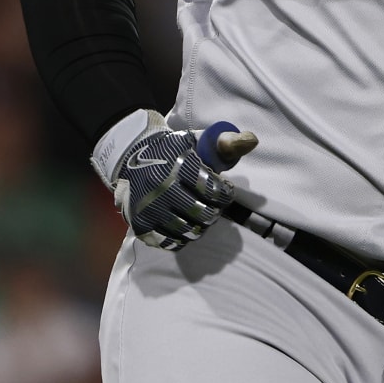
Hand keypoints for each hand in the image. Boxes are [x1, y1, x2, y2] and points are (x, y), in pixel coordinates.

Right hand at [111, 114, 258, 249]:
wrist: (131, 158)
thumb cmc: (173, 150)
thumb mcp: (197, 140)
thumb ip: (225, 142)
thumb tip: (252, 140)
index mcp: (177, 166)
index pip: (212, 189)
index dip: (226, 193)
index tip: (226, 190)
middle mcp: (162, 188)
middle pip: (203, 213)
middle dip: (215, 211)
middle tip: (214, 205)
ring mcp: (149, 209)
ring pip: (188, 231)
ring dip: (201, 226)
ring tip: (201, 215)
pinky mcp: (140, 224)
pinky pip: (170, 242)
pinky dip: (183, 238)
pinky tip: (186, 226)